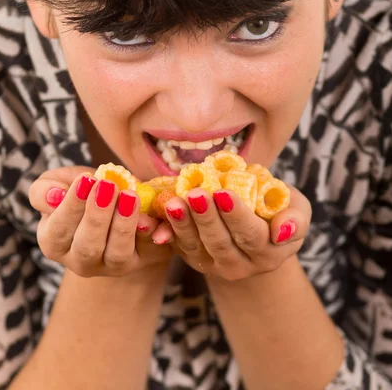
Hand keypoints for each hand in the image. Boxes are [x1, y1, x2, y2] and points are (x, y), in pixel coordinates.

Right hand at [29, 166, 172, 277]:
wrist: (119, 200)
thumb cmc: (83, 191)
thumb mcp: (59, 184)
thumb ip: (44, 190)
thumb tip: (53, 196)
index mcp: (55, 242)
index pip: (58, 230)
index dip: (71, 206)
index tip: (85, 180)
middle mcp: (82, 261)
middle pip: (87, 248)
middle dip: (97, 216)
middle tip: (108, 186)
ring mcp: (113, 265)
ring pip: (117, 255)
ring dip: (123, 225)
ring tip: (130, 196)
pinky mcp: (143, 260)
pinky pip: (151, 252)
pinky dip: (154, 235)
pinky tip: (153, 217)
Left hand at [151, 185, 310, 281]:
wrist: (257, 227)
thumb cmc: (278, 210)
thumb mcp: (297, 211)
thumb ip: (296, 219)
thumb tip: (282, 230)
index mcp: (269, 254)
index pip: (251, 235)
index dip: (236, 215)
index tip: (223, 193)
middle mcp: (242, 266)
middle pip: (220, 243)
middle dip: (206, 218)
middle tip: (195, 194)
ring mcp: (216, 266)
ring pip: (197, 247)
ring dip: (183, 224)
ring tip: (173, 203)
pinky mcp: (195, 259)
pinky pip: (180, 247)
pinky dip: (169, 231)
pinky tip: (161, 213)